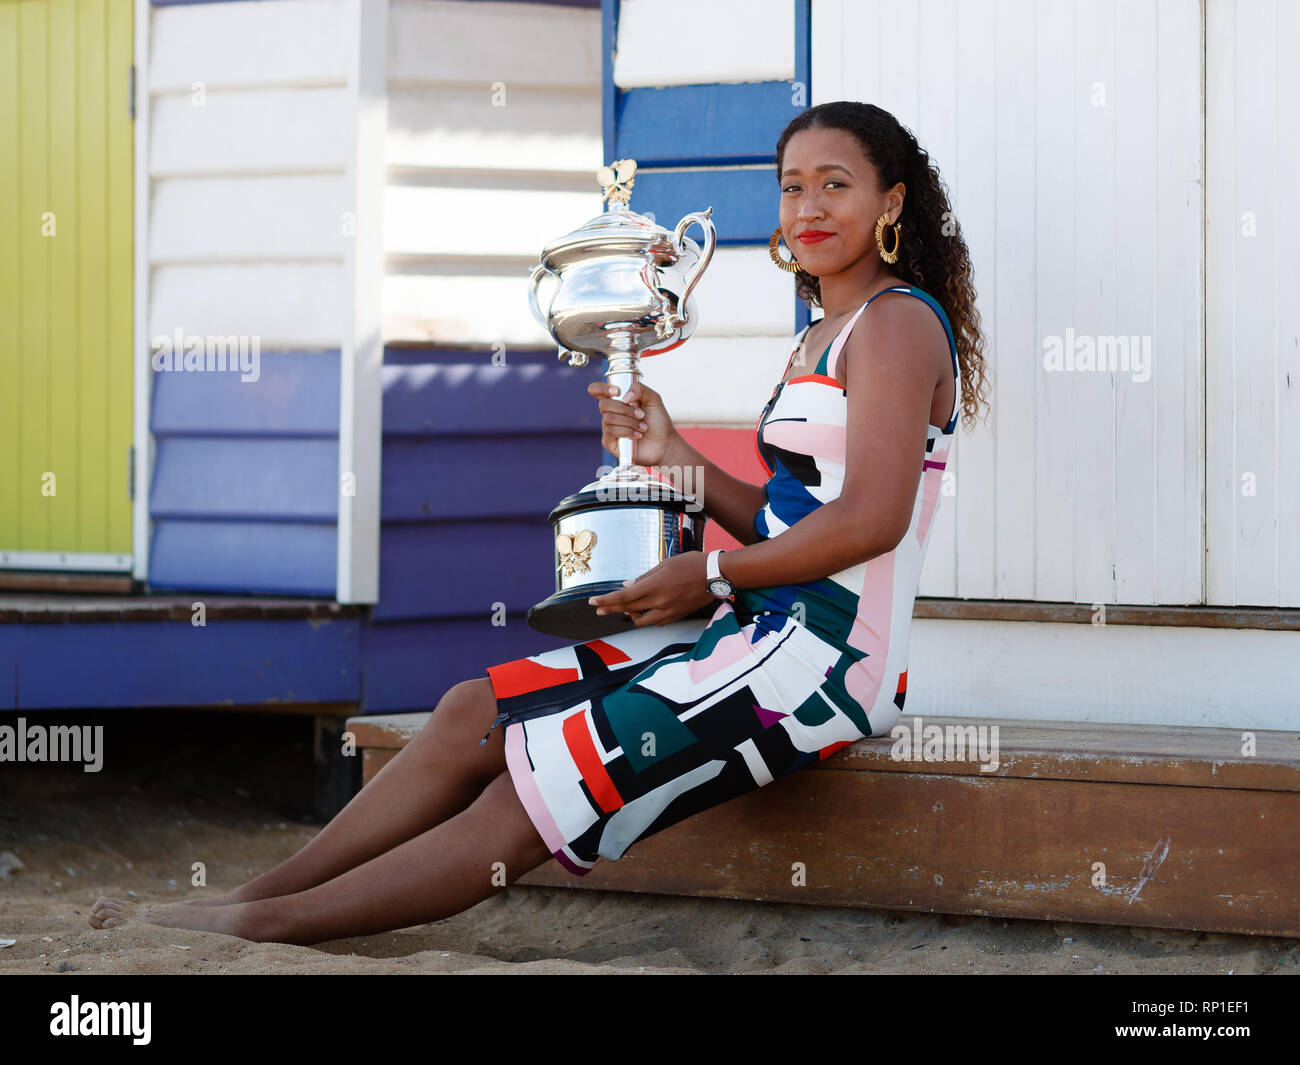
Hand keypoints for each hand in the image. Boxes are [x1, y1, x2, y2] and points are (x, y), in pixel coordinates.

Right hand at [587, 379, 678, 467]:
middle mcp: (610, 413)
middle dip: (624, 409)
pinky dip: (626, 431)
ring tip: (643, 427)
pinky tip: (637, 435)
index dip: (602, 388)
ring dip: (629, 422)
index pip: (597, 390)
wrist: (664, 443)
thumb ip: (640, 389)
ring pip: (608, 418)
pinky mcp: (609, 442)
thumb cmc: (658, 421)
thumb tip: (625, 397)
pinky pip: (610, 431)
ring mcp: (608, 428)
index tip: (618, 391)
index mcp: (617, 401)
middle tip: (641, 415)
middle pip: (603, 404)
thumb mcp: (653, 398)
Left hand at [588, 551, 717, 626]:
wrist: (716, 575)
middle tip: (599, 609)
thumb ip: (645, 577)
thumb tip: (628, 585)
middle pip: (628, 610)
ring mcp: (669, 612)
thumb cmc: (691, 564)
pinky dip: (648, 616)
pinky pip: (657, 621)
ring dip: (632, 615)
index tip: (592, 602)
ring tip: (627, 608)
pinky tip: (646, 610)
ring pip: (642, 621)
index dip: (606, 600)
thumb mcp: (665, 565)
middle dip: (611, 609)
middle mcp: (659, 602)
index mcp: (654, 587)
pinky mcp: (678, 616)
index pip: (623, 597)